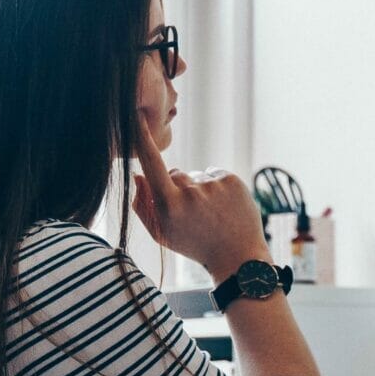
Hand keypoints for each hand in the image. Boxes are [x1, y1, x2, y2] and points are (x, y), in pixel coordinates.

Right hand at [129, 113, 268, 280]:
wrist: (238, 258)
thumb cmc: (194, 246)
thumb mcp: (162, 234)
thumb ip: (143, 205)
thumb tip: (137, 175)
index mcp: (171, 206)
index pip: (152, 164)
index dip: (142, 139)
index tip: (136, 117)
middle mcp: (192, 193)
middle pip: (175, 174)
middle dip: (178, 188)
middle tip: (193, 214)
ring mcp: (214, 185)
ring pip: (195, 175)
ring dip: (199, 189)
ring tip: (211, 214)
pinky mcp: (232, 180)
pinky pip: (213, 174)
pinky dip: (215, 187)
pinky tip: (222, 207)